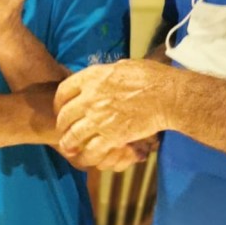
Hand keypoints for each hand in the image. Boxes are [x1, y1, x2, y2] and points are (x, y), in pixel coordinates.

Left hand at [54, 60, 169, 164]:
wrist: (166, 95)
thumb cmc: (150, 76)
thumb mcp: (122, 66)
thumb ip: (106, 74)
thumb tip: (102, 77)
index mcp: (92, 78)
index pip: (63, 91)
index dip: (59, 103)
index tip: (61, 109)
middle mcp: (90, 98)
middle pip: (65, 116)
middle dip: (62, 125)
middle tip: (64, 131)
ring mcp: (99, 118)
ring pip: (73, 136)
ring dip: (69, 143)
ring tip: (69, 148)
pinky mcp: (112, 135)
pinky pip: (92, 150)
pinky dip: (87, 157)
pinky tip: (86, 159)